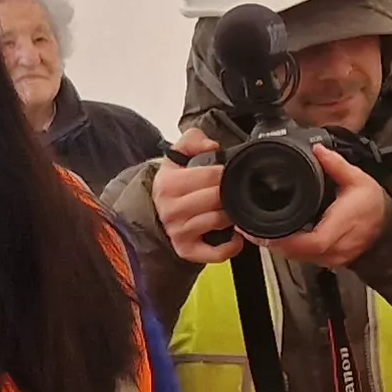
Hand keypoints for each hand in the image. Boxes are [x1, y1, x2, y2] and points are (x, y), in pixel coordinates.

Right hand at [151, 133, 242, 265]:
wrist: (156, 213)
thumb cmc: (172, 186)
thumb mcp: (176, 157)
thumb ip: (192, 140)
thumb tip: (211, 146)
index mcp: (169, 184)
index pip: (209, 175)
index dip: (226, 172)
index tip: (230, 172)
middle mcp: (171, 209)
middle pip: (216, 197)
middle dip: (230, 192)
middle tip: (234, 190)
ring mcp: (179, 231)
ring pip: (218, 220)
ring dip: (231, 214)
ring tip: (231, 208)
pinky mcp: (187, 250)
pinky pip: (216, 252)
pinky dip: (231, 246)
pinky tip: (235, 236)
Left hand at [264, 146, 390, 268]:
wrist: (389, 228)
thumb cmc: (374, 207)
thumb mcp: (358, 180)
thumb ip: (336, 165)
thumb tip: (319, 150)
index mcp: (338, 229)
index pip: (309, 243)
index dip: (284, 240)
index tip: (262, 231)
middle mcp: (333, 249)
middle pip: (295, 253)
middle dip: (271, 242)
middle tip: (249, 229)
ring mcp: (330, 258)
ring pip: (297, 258)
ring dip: (277, 247)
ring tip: (258, 232)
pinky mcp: (328, 260)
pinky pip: (303, 258)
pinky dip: (289, 249)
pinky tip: (277, 237)